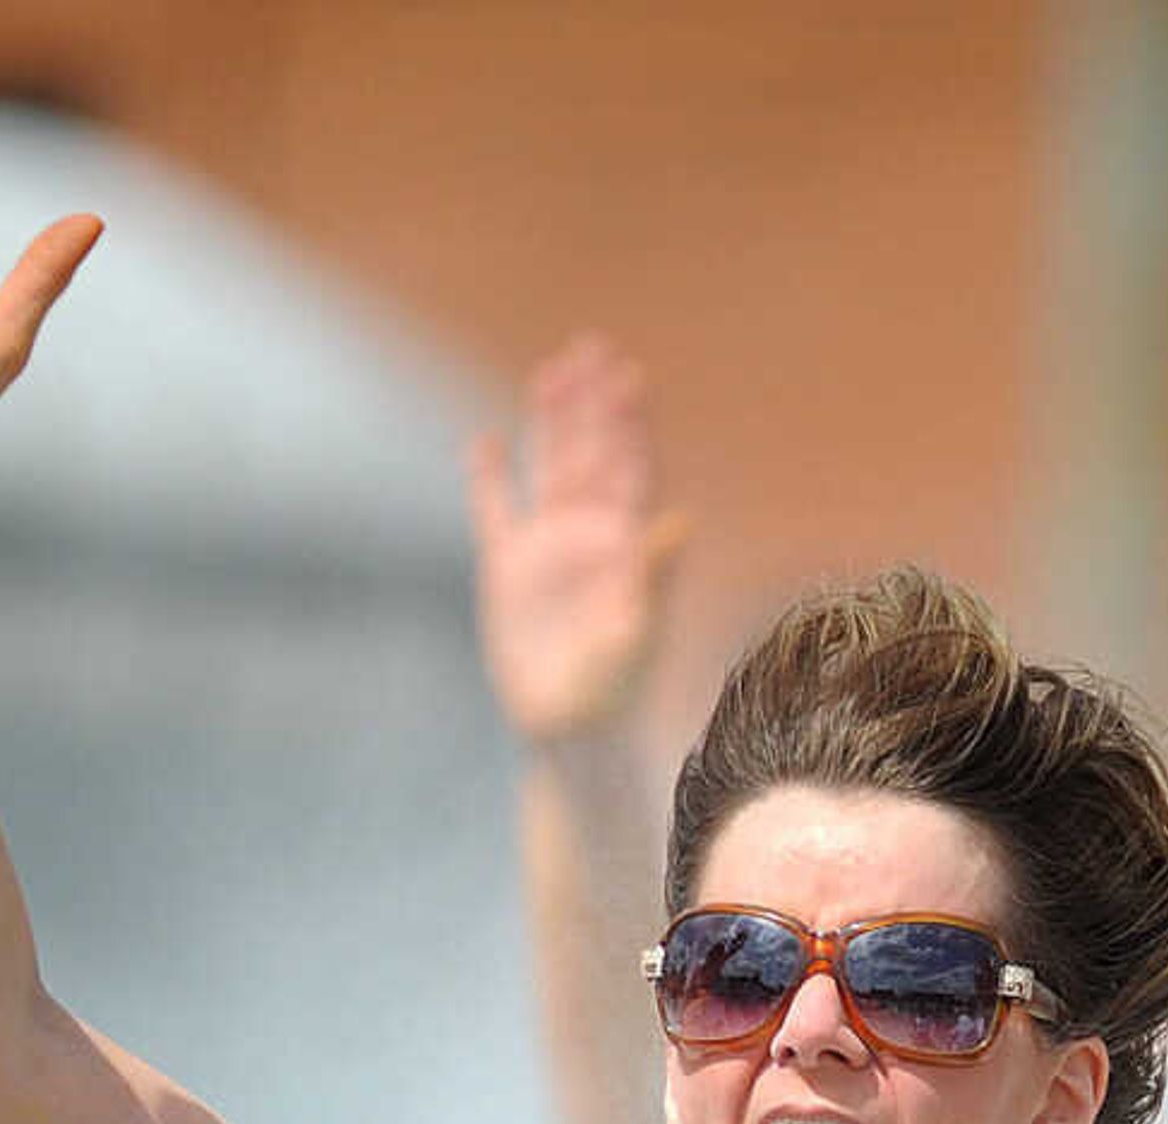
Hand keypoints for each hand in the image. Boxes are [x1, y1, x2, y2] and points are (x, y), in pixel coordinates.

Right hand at [473, 335, 690, 745]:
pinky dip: (490, 475)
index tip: (628, 376)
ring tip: (550, 373)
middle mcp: (591, 536)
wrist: (569, 729)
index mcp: (627, 545)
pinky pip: (495, 509)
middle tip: (590, 350)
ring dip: (551, 423)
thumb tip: (680, 519)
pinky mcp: (507, 570)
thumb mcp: (638, 632)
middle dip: (592, 405)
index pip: (632, 469)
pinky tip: (487, 440)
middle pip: (592, 454)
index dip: (631, 424)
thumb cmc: (615, 689)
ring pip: (549, 468)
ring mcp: (548, 548)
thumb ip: (655, 574)